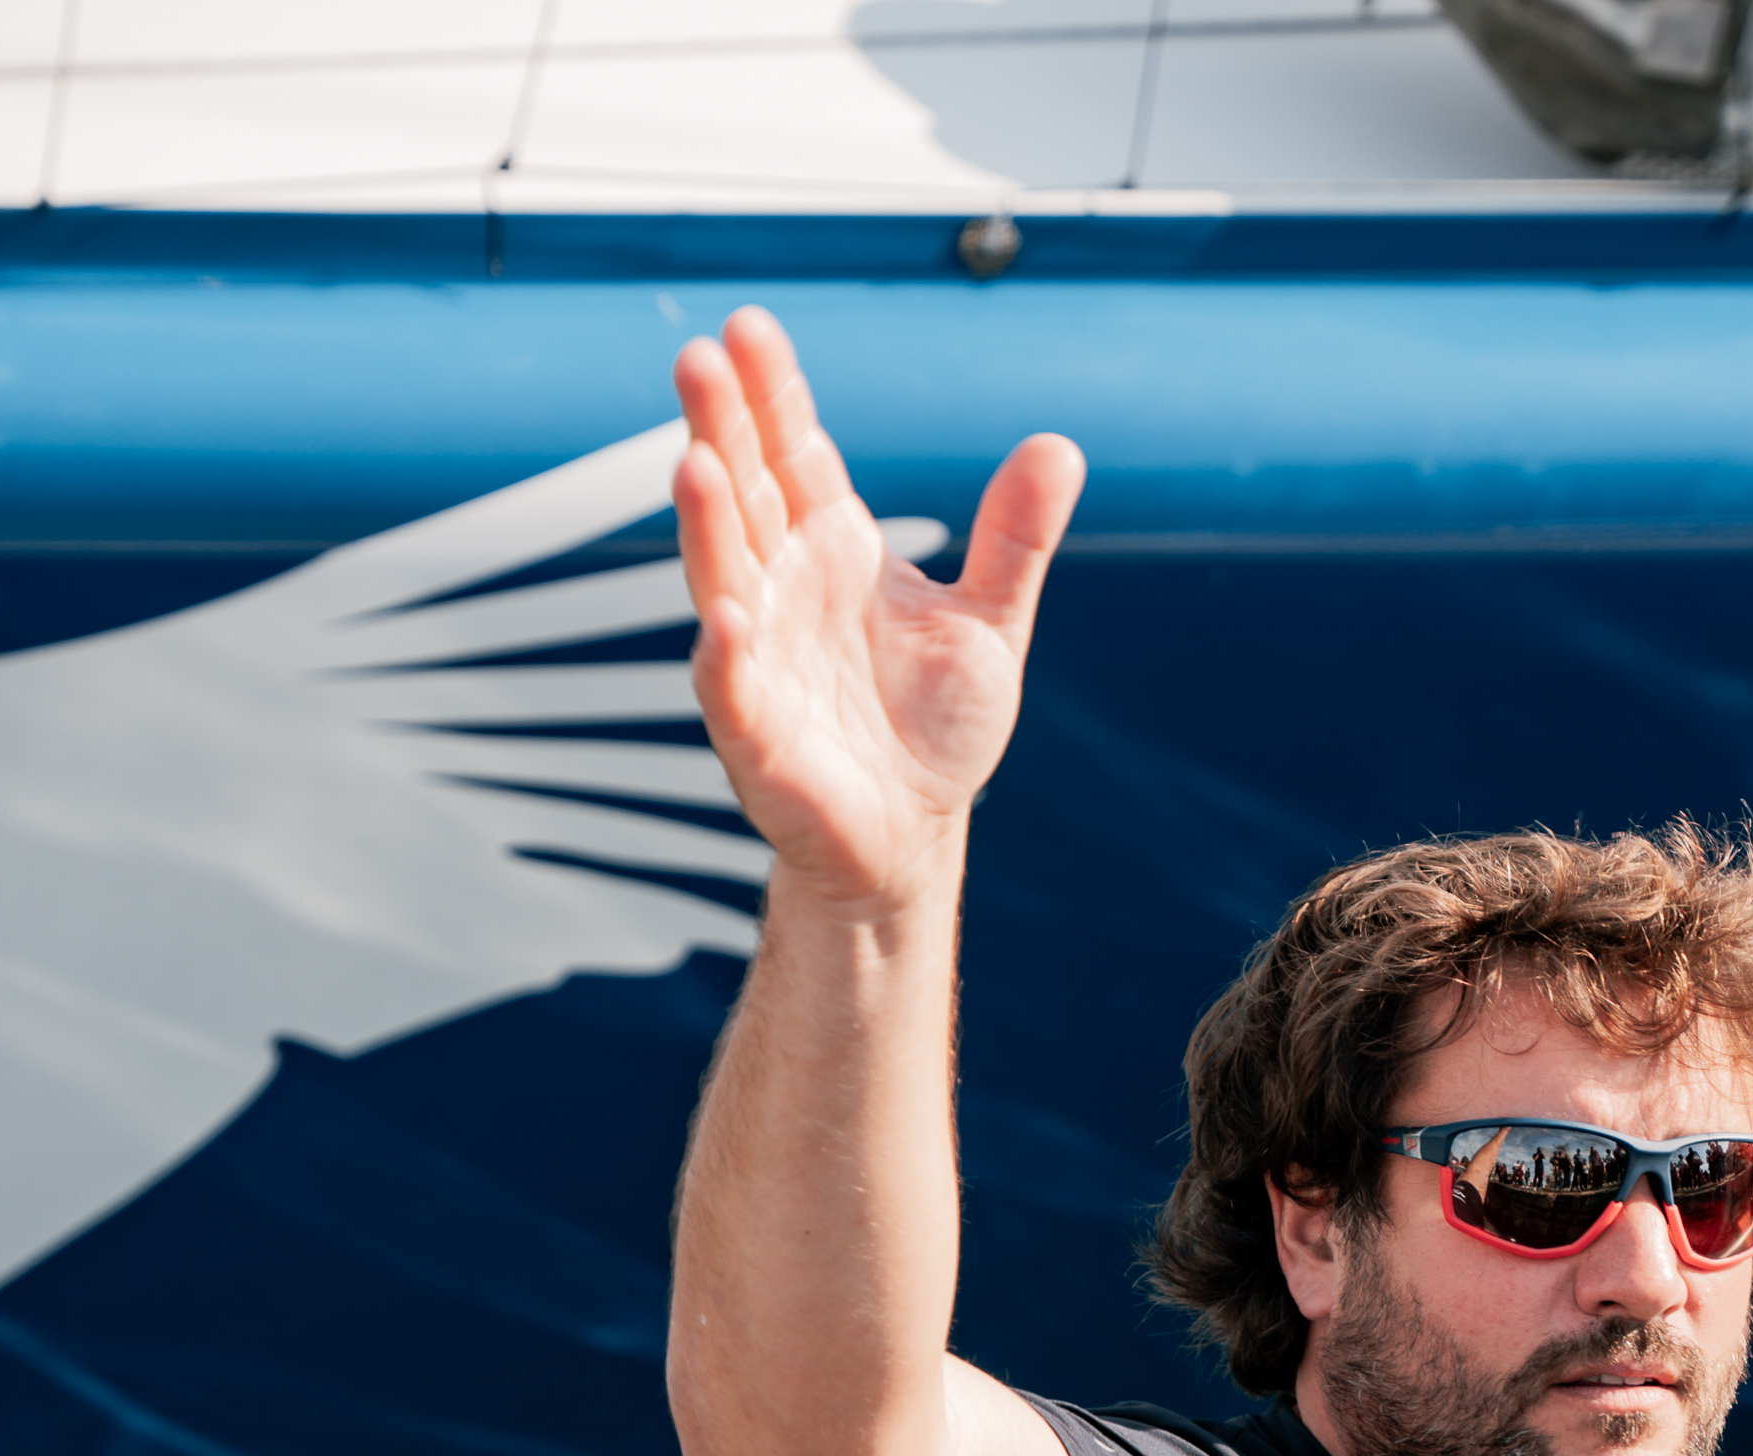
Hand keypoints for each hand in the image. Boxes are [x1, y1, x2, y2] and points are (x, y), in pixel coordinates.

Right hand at [671, 308, 1084, 912]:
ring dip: (707, 523)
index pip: (793, 453)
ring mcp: (760, 656)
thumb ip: (1017, 538)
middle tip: (699, 358)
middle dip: (721, 428)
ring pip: (724, 575)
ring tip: (693, 463)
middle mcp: (783, 588)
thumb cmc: (933, 724)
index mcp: (833, 549)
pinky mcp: (757, 734)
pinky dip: (726, 654)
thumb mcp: (990, 620)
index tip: (749, 326)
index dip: (772, 393)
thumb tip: (1059, 446)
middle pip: (746, 493)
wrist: (913, 832)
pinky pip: (732, 689)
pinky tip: (723, 618)